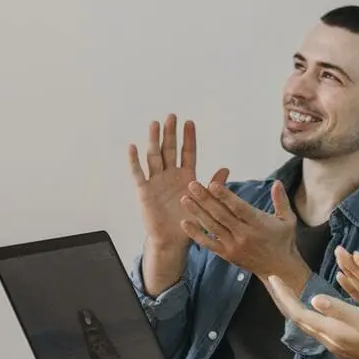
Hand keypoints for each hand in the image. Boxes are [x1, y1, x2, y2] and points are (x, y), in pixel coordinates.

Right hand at [129, 115, 212, 295]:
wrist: (172, 242)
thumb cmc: (189, 223)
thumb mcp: (205, 203)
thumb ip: (213, 185)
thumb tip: (226, 168)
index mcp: (186, 177)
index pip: (187, 153)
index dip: (188, 138)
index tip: (189, 122)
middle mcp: (170, 176)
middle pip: (170, 150)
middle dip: (171, 133)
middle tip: (171, 116)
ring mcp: (156, 182)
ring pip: (154, 157)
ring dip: (154, 140)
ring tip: (155, 124)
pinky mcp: (144, 191)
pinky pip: (138, 173)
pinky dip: (134, 161)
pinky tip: (133, 147)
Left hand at [180, 179, 309, 290]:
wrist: (278, 269)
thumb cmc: (283, 241)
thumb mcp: (288, 220)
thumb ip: (281, 200)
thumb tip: (277, 181)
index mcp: (259, 224)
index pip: (239, 208)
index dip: (225, 196)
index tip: (212, 184)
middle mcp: (244, 235)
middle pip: (221, 215)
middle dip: (205, 199)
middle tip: (192, 185)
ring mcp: (234, 246)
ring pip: (213, 227)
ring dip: (197, 213)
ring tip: (185, 199)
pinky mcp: (226, 254)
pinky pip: (209, 243)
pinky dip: (196, 234)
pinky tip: (185, 223)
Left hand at [263, 274, 358, 358]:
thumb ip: (339, 310)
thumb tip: (313, 299)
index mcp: (332, 332)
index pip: (298, 313)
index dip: (284, 295)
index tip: (273, 278)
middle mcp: (330, 340)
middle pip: (300, 320)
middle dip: (286, 300)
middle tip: (277, 282)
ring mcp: (338, 346)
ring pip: (310, 324)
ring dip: (298, 308)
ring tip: (293, 293)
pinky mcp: (347, 347)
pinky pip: (321, 327)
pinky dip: (313, 314)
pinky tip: (319, 310)